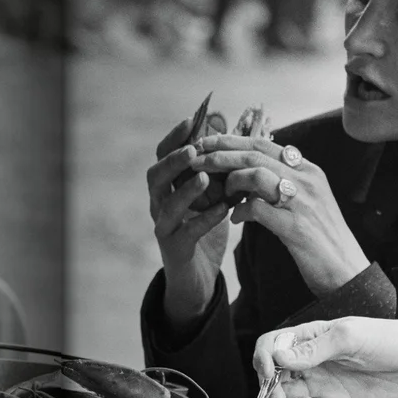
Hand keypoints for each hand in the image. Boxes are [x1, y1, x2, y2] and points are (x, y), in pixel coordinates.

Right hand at [146, 110, 231, 322]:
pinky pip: (186, 232)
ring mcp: (164, 227)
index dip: (174, 137)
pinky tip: (222, 210)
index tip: (191, 119)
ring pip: (166, 205)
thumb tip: (242, 134)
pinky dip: (204, 220)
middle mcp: (159, 204)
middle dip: (173, 161)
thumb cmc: (205, 229)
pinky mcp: (175, 250)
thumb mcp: (214, 195)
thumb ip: (222, 170)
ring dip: (185, 189)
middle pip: (155, 177)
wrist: (197, 278)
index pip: (162, 156)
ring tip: (205, 177)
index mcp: (167, 187)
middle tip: (194, 150)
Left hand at [191, 135, 367, 297]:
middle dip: (221, 153)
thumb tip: (251, 172)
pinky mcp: (296, 228)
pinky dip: (240, 211)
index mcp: (309, 170)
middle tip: (196, 155)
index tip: (208, 142)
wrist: (348, 271)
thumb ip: (286, 183)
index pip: (265, 144)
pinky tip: (234, 218)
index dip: (233, 140)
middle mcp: (307, 181)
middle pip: (255, 154)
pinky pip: (257, 209)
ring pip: (256, 175)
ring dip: (229, 180)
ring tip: (216, 190)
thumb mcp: (309, 201)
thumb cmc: (323, 238)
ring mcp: (302, 203)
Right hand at [250, 311, 397, 397]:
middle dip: (273, 390)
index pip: (271, 346)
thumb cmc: (388, 339)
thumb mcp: (349, 337)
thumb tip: (279, 357)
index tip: (268, 372)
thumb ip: (313, 349)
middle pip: (274, 377)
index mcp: (309, 338)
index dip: (263, 359)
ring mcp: (321, 384)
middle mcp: (310, 362)